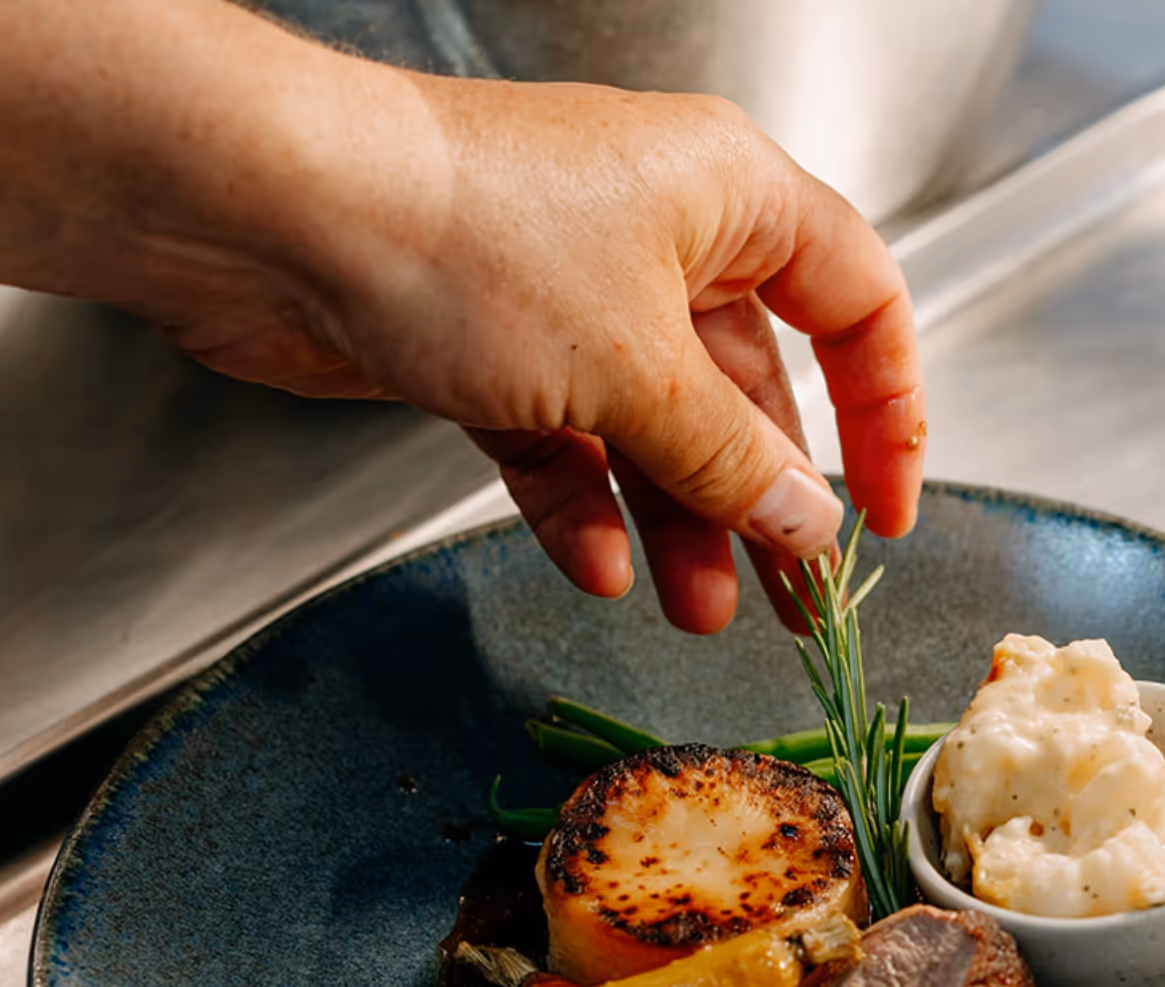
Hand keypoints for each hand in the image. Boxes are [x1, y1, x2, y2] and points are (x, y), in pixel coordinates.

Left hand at [137, 64, 925, 633]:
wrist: (277, 216)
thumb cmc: (465, 238)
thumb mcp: (636, 370)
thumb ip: (732, 459)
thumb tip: (808, 522)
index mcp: (730, 196)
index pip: (857, 301)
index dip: (887, 410)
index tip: (885, 511)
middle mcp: (659, 233)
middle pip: (752, 383)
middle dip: (768, 499)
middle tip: (792, 600)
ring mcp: (570, 289)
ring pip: (656, 424)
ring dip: (681, 522)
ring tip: (697, 614)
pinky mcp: (488, 342)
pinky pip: (567, 439)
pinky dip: (587, 505)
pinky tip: (601, 569)